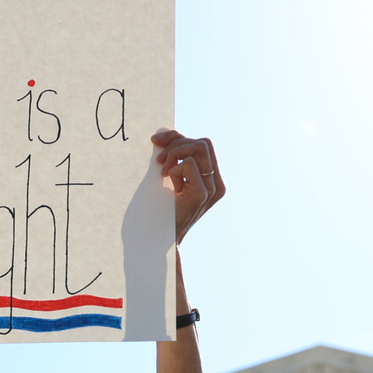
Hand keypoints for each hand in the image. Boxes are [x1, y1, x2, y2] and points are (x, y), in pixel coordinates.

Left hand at [151, 129, 224, 244]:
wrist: (158, 238)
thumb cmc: (159, 210)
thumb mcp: (168, 179)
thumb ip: (172, 159)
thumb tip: (162, 134)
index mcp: (211, 179)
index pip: (202, 144)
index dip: (179, 137)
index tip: (156, 140)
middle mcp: (217, 183)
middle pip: (204, 142)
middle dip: (176, 143)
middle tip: (157, 160)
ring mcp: (212, 189)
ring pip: (199, 148)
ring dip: (175, 154)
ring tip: (162, 171)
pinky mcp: (202, 194)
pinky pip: (189, 165)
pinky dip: (173, 169)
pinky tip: (167, 183)